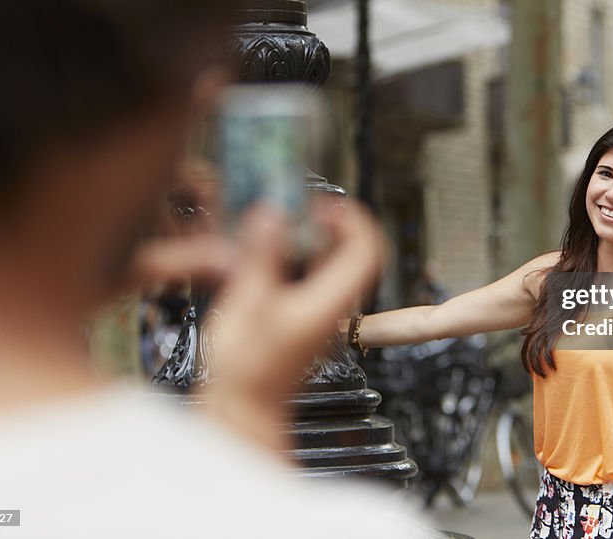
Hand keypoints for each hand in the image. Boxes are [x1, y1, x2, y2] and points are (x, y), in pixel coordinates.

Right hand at [130, 196, 384, 448]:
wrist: (245, 409)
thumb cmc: (249, 370)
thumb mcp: (248, 303)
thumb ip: (262, 256)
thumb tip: (273, 215)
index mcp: (330, 302)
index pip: (366, 250)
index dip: (353, 219)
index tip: (324, 204)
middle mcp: (334, 306)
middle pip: (356, 253)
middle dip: (334, 222)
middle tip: (304, 209)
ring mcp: (323, 313)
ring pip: (337, 264)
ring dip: (318, 238)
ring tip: (286, 223)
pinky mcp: (307, 317)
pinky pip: (318, 277)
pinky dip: (304, 257)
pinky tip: (274, 251)